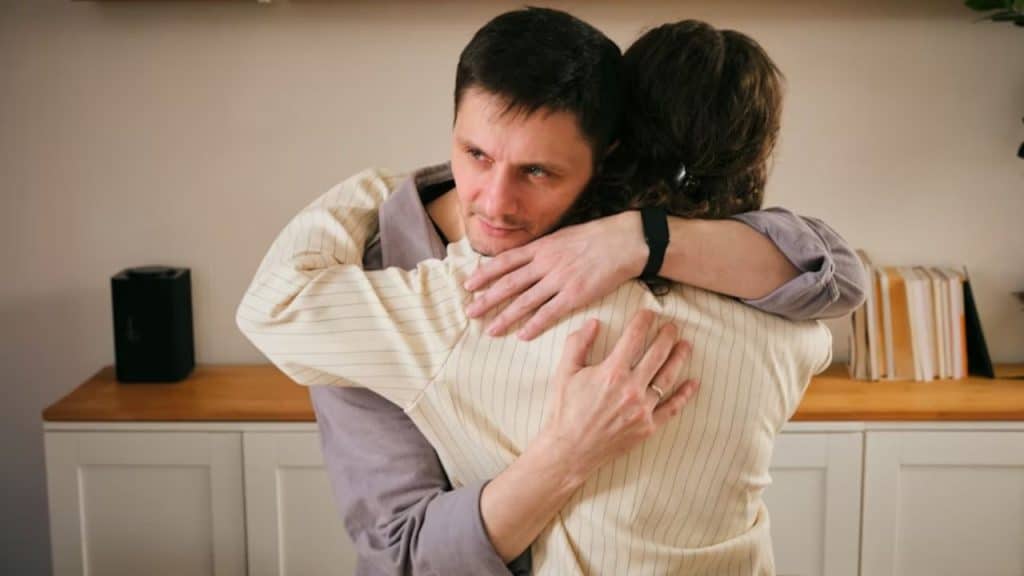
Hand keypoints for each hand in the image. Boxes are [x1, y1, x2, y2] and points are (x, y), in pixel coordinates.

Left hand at [464, 211, 646, 340]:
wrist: (623, 242)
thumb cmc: (595, 238)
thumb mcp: (562, 237)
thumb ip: (543, 249)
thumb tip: (525, 259)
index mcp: (541, 247)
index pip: (505, 262)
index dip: (485, 274)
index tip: (469, 284)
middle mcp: (545, 264)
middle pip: (509, 283)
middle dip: (486, 298)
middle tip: (469, 311)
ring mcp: (559, 280)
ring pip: (525, 301)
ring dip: (505, 317)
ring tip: (490, 330)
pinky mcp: (575, 295)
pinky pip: (550, 313)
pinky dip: (534, 325)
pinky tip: (522, 335)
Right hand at [539, 309, 698, 484]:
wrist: (568, 451)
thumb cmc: (564, 411)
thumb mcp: (564, 373)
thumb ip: (577, 344)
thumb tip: (593, 323)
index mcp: (611, 373)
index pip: (634, 338)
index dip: (643, 321)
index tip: (649, 313)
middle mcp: (631, 389)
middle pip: (657, 354)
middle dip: (667, 336)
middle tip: (671, 326)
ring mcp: (642, 409)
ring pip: (668, 377)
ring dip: (679, 358)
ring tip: (685, 345)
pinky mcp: (648, 427)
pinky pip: (672, 408)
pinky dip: (684, 395)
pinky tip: (693, 383)